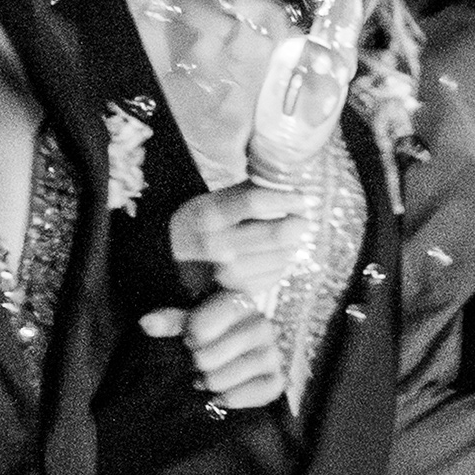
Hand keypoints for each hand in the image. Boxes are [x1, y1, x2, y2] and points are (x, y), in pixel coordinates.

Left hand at [143, 291, 287, 410]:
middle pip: (206, 359)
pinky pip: (242, 396)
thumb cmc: (215, 334)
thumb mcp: (192, 321)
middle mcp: (262, 325)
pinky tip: (224, 392)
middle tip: (201, 362)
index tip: (191, 339)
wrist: (246, 354)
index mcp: (240, 303)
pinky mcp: (277, 380)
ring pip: (221, 379)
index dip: (191, 337)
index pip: (202, 328)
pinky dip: (230, 398)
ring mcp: (273, 354)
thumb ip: (172, 321)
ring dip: (210, 382)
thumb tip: (146, 323)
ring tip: (210, 376)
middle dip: (197, 364)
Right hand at [167, 181, 308, 310]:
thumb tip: (288, 184)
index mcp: (209, 214)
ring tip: (286, 239)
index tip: (303, 198)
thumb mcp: (215, 200)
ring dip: (291, 246)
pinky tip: (273, 257)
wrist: (171, 259)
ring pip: (280, 257)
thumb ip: (250, 190)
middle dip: (296, 225)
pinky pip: (276, 276)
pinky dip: (281, 265)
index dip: (286, 199)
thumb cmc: (201, 224)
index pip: (255, 202)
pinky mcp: (237, 290)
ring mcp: (226, 271)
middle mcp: (216, 244)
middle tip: (303, 220)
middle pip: (275, 234)